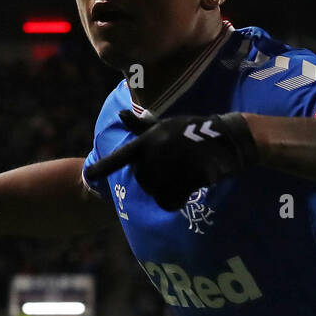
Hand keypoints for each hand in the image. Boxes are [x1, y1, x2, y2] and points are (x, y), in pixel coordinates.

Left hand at [83, 109, 258, 210]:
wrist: (226, 138)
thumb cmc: (196, 130)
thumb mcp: (167, 124)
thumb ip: (143, 126)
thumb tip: (122, 115)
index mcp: (150, 140)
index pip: (122, 156)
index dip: (104, 167)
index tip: (89, 176)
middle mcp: (156, 153)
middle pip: (142, 180)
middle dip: (152, 182)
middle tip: (171, 174)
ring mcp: (171, 167)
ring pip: (156, 192)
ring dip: (166, 192)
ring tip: (181, 180)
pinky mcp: (185, 179)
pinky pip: (171, 200)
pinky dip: (176, 200)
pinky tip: (186, 192)